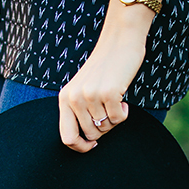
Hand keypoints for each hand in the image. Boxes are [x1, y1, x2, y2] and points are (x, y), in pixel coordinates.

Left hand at [57, 7, 149, 152]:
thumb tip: (88, 141)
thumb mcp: (82, 89)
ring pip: (105, 127)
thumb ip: (78, 111)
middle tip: (110, 112)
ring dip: (114, 119)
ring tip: (115, 101)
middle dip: (104, 129)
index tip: (92, 145)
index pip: (66, 137)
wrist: (119, 41)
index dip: (80, 147)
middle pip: (90, 134)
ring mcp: (90, 96)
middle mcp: (73, 98)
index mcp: (64, 99)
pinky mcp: (108, 93)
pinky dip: (124, 112)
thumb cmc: (104, 68)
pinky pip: (118, 119)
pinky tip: (123, 97)